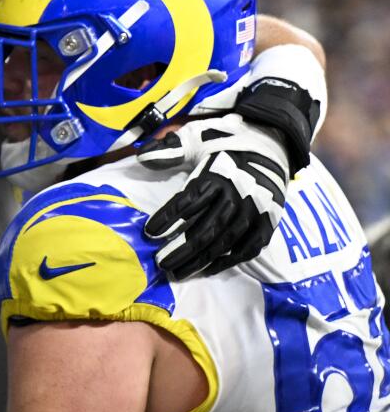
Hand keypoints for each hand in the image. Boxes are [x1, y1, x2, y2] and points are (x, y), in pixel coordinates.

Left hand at [139, 114, 288, 278]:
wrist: (271, 145)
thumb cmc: (225, 142)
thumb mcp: (196, 138)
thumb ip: (169, 149)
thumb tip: (140, 157)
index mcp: (217, 175)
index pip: (187, 201)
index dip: (167, 218)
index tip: (149, 233)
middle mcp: (236, 196)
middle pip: (204, 229)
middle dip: (180, 249)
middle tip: (160, 263)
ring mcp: (254, 212)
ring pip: (223, 243)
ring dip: (198, 261)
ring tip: (176, 272)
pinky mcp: (267, 223)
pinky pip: (247, 249)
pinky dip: (227, 261)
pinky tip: (208, 270)